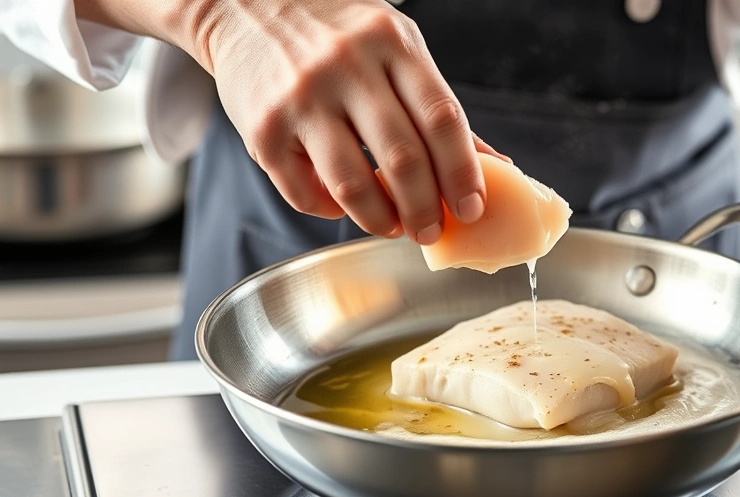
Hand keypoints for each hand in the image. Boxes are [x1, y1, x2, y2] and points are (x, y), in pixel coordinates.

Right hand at [73, 0, 508, 243]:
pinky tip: (342, 206)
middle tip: (432, 231)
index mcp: (392, 43)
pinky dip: (329, 211)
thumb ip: (436, 105)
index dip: (463, 173)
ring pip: (351, 183)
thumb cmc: (335, 32)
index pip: (441, 118)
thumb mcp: (396, 47)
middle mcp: (347, 66)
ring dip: (380, 220)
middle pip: (402, 157)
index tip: (473, 208)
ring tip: (393, 228)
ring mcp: (302, 97)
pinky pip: (303, 192)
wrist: (245, 4)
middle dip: (425, 208)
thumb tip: (494, 165)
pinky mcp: (263, 128)